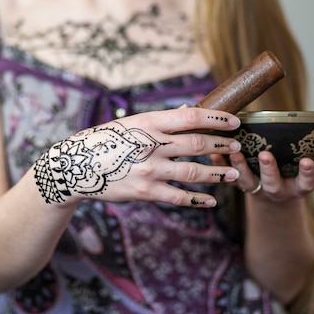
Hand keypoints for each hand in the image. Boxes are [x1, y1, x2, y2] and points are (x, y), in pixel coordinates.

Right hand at [33, 107, 242, 207]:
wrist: (76, 166)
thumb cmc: (105, 141)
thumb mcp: (130, 124)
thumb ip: (160, 122)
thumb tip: (190, 113)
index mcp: (148, 123)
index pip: (192, 118)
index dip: (218, 119)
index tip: (235, 122)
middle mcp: (151, 145)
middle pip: (198, 144)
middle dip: (221, 145)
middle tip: (237, 146)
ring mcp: (149, 170)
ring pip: (194, 171)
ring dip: (217, 173)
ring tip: (232, 173)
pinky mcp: (145, 192)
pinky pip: (179, 197)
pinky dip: (198, 200)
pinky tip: (210, 201)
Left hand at [212, 132, 313, 202]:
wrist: (273, 202)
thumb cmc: (298, 178)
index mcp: (298, 187)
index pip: (306, 183)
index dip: (307, 174)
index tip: (308, 162)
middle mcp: (276, 189)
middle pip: (272, 182)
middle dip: (269, 170)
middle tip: (265, 155)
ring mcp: (255, 188)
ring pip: (245, 180)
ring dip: (238, 165)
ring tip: (233, 149)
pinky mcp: (237, 184)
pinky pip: (225, 176)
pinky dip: (218, 164)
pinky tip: (212, 151)